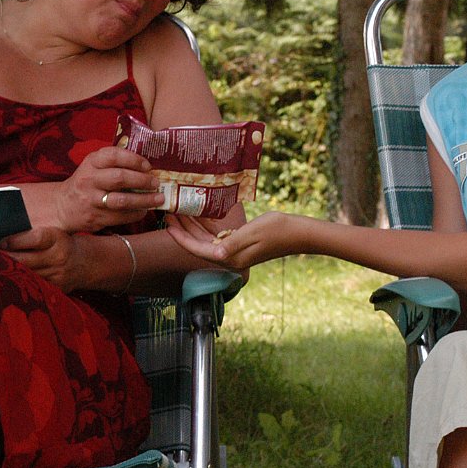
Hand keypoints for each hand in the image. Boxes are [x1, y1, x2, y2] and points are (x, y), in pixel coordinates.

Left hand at [1, 225, 88, 291]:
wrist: (85, 263)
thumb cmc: (61, 244)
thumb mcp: (52, 234)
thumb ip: (32, 236)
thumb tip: (2, 240)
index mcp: (58, 239)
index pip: (36, 239)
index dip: (16, 241)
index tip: (2, 242)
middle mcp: (59, 257)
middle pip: (27, 260)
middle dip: (7, 259)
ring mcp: (58, 275)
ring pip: (28, 275)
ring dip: (11, 272)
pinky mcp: (57, 288)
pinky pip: (35, 286)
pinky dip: (21, 283)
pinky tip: (10, 280)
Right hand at [52, 146, 162, 232]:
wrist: (63, 207)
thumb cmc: (86, 183)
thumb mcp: (94, 166)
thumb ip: (114, 163)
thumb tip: (146, 167)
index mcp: (91, 162)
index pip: (114, 156)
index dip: (134, 160)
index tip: (148, 166)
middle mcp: (90, 179)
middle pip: (120, 178)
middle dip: (142, 181)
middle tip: (156, 183)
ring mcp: (92, 200)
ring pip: (122, 200)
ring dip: (144, 200)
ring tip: (158, 199)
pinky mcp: (95, 217)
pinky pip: (121, 217)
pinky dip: (136, 214)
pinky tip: (144, 211)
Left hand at [166, 211, 301, 268]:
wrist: (298, 233)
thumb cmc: (278, 230)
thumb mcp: (254, 232)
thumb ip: (233, 243)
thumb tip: (215, 253)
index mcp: (230, 257)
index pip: (197, 249)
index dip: (181, 237)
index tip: (168, 223)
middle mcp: (229, 257)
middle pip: (198, 245)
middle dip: (182, 230)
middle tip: (169, 211)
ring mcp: (234, 252)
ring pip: (205, 240)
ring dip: (192, 226)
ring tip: (179, 210)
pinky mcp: (239, 244)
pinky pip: (216, 236)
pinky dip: (206, 226)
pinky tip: (199, 214)